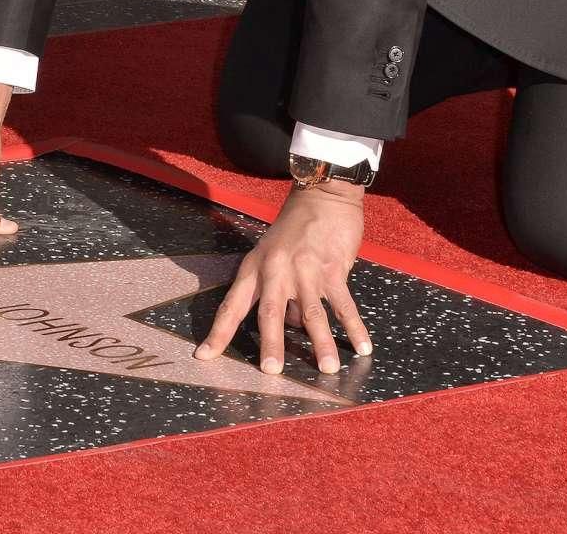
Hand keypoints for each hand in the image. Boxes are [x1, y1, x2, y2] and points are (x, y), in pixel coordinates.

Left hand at [193, 180, 372, 374]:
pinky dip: (354, 327)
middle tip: (271, 370)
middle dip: (271, 343)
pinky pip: (343, 303)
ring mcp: (305, 269)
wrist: (322, 196)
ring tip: (326, 369)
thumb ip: (275, 291)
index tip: (205, 357)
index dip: (219, 332)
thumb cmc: (294, 229)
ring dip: (321, 343)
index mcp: (255, 268)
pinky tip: (362, 347)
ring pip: (311, 313)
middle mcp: (276, 270)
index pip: (232, 306)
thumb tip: (289, 326)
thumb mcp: (271, 254)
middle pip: (270, 313)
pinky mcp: (333, 267)